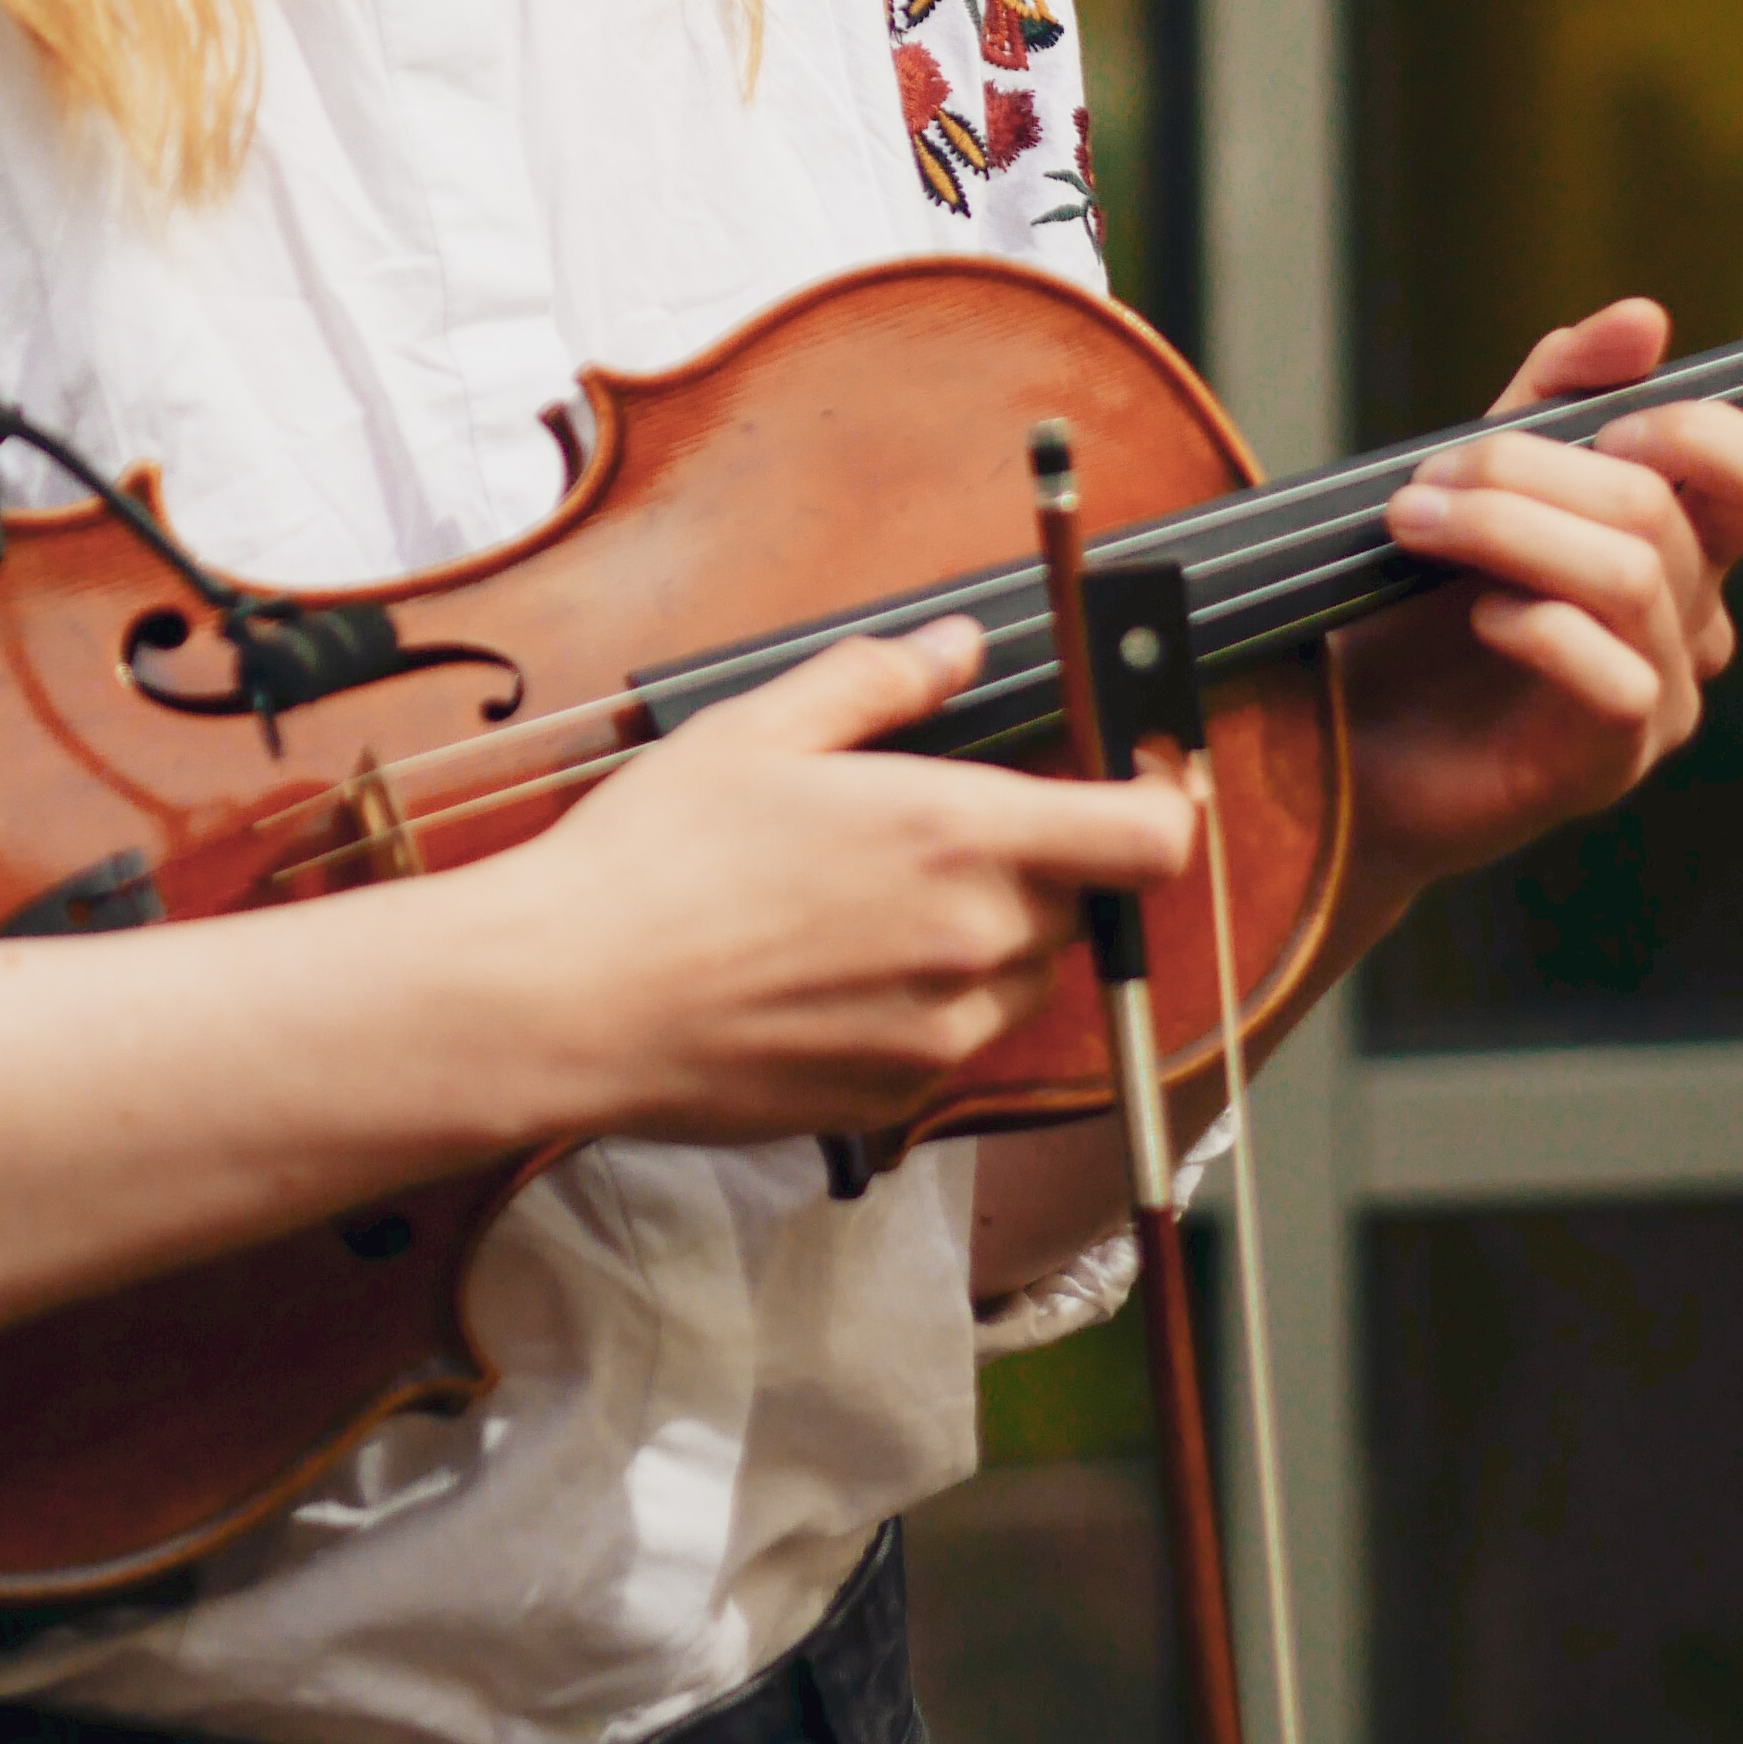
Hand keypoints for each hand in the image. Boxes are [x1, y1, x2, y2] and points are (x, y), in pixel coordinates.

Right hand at [490, 616, 1196, 1146]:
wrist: (573, 1000)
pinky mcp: (897, 1096)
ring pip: (1023, 974)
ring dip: (988, 931)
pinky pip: (958, 1035)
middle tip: (944, 824)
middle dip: (1044, 859)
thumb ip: (881, 680)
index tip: (1146, 773)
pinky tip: (834, 965)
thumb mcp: (762, 726)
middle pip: (1083, 902)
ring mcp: (941, 1032)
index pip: (1149, 838)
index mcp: (958, 836)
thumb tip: (959, 647)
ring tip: (870, 897)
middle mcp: (973, 943)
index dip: (1169, 800)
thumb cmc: (656, 857)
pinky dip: (931, 996)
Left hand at [1338, 297, 1742, 924]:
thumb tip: (1646, 319)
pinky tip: (1478, 616)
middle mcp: (1693, 618)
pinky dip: (1535, 624)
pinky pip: (1614, 677)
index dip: (1704, 431)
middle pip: (1660, 507)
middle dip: (1524, 468)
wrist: (1349, 728)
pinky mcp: (1610, 762)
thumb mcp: (1486, 466)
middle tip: (1429, 478)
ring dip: (1504, 529)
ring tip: (1416, 526)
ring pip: (1630, 576)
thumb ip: (1562, 389)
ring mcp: (1663, 695)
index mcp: (1686, 539)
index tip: (1596, 423)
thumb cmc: (1425, 597)